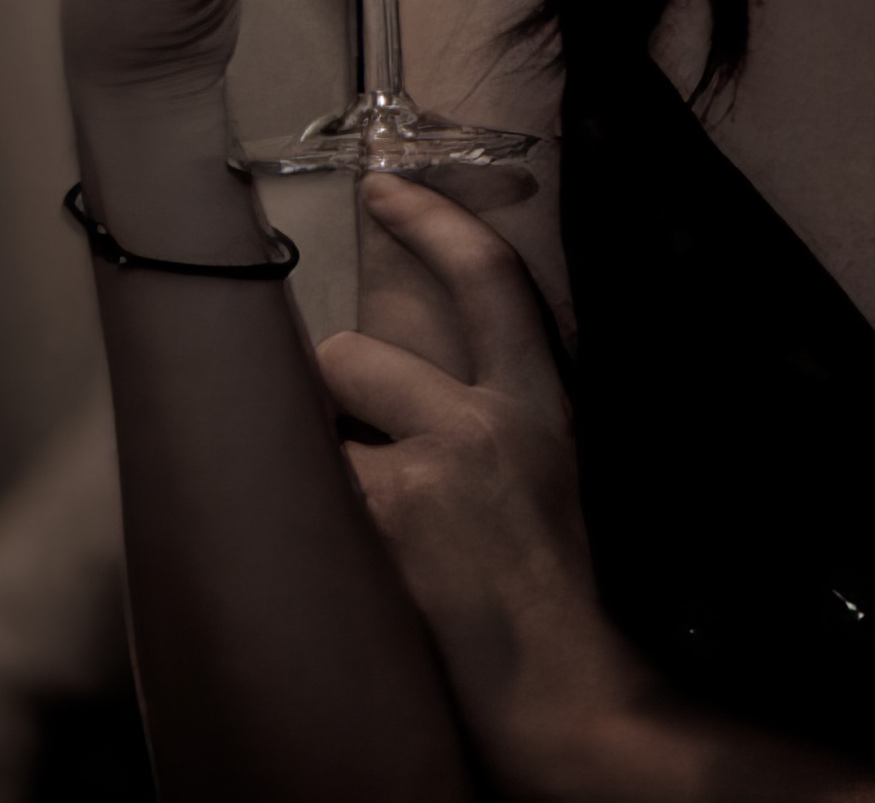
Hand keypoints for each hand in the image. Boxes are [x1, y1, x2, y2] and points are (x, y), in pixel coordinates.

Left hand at [324, 177, 660, 797]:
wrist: (562, 690)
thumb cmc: (555, 593)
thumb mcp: (550, 475)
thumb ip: (497, 414)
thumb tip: (413, 376)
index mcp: (543, 404)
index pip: (491, 279)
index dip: (434, 219)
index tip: (385, 184)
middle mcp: (491, 421)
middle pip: (358, 347)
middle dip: (331, 397)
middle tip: (354, 449)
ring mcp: (437, 467)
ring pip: (322, 415)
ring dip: (322, 458)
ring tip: (367, 517)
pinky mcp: (389, 517)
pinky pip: (312, 485)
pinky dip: (318, 517)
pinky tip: (359, 560)